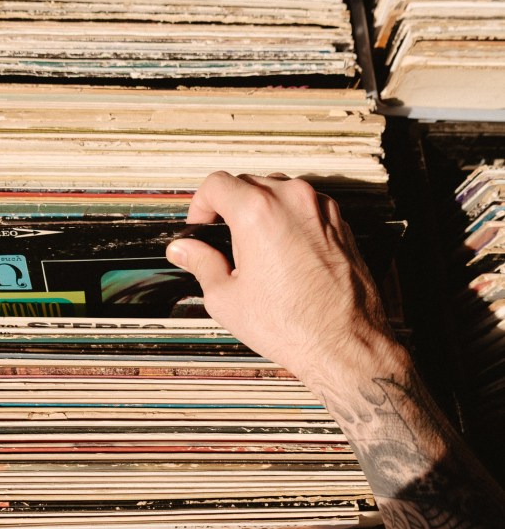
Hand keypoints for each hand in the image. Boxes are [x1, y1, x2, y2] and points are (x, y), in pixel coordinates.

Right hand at [166, 171, 402, 391]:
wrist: (343, 345)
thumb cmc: (292, 326)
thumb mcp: (226, 299)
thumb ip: (201, 264)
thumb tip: (185, 250)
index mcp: (259, 212)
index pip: (216, 183)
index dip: (200, 205)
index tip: (201, 226)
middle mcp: (293, 200)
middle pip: (248, 183)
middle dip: (230, 208)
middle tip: (224, 243)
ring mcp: (321, 209)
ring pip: (279, 192)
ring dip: (261, 212)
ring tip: (256, 252)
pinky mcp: (340, 224)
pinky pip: (305, 209)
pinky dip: (289, 222)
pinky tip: (284, 256)